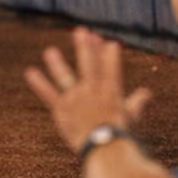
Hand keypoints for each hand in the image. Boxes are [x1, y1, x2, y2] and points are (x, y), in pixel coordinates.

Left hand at [24, 27, 150, 154]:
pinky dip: (39, 83)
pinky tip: (30, 72)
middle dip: (84, 46)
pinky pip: (48, 94)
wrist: (104, 147)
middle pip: (87, 63)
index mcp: (110, 88)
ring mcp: (75, 98)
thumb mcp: (132, 115)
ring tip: (48, 51)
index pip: (109, 64)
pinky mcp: (62, 109)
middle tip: (80, 31)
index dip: (108, 52)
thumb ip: (138, 101)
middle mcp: (92, 88)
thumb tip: (147, 93)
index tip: (109, 42)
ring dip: (57, 62)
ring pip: (65, 76)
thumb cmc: (121, 133)